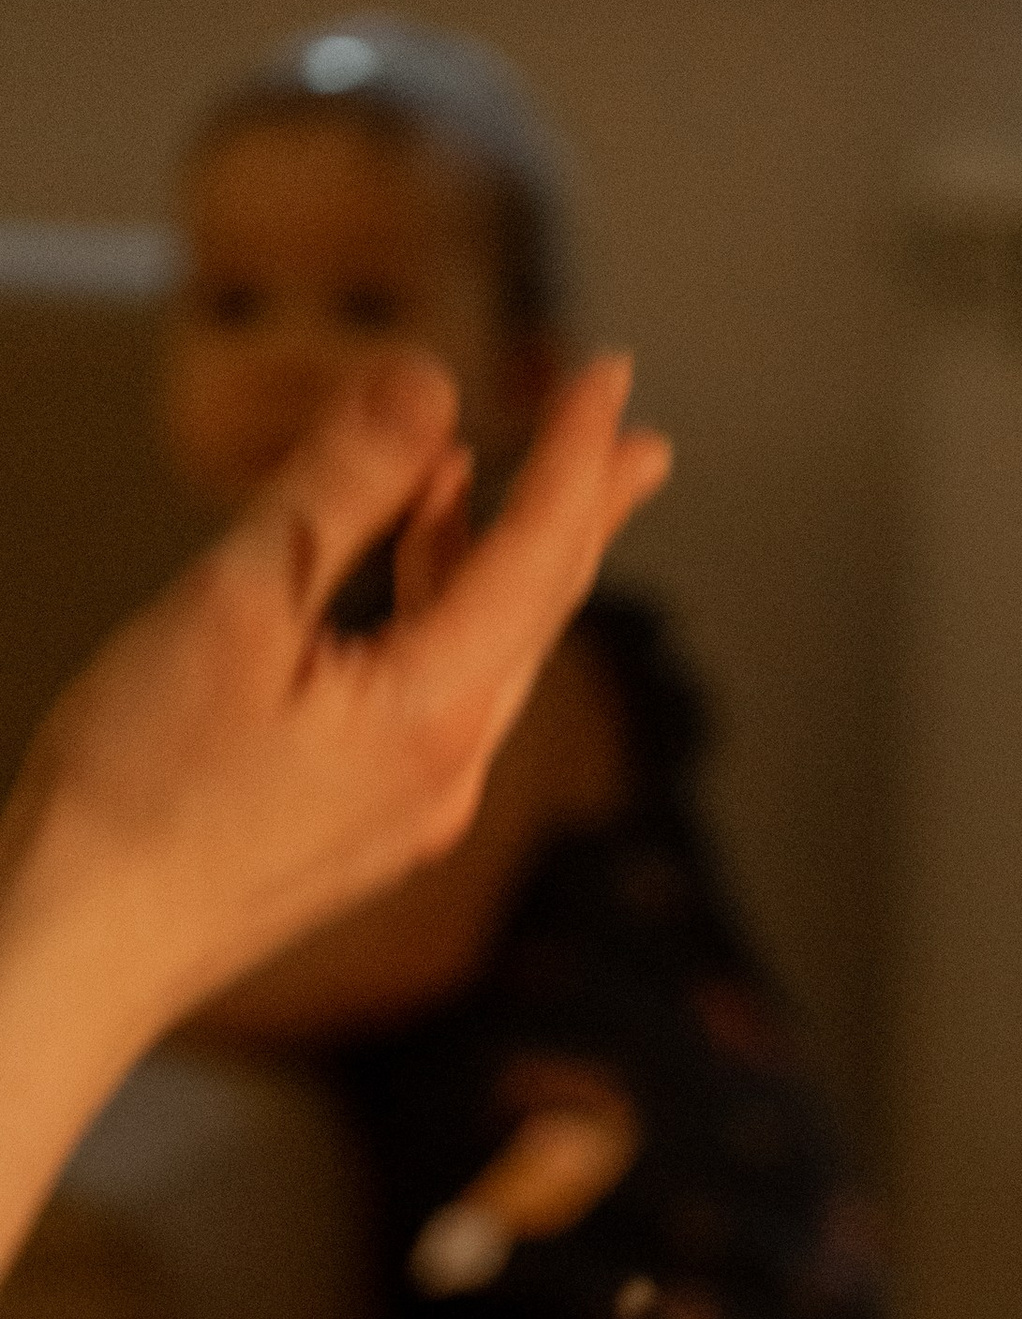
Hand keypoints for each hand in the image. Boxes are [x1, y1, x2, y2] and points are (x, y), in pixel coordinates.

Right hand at [0, 344, 669, 1064]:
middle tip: (638, 439)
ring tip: (533, 478)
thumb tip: (429, 389)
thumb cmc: (140, 791)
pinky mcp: (368, 822)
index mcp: (436, 714)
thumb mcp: (237, 606)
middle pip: (541, 612)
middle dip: (585, 513)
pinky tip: (418, 568)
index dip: (574, 454)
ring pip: (489, 653)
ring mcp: (415, 806)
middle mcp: (451, 770)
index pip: (540, 556)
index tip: (609, 376)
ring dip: (510, 557)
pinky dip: (441, 611)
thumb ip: (339, 491)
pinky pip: (437, 693)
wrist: (86, 942)